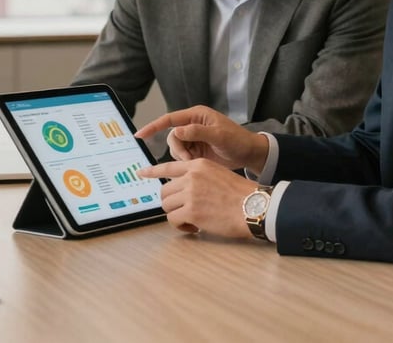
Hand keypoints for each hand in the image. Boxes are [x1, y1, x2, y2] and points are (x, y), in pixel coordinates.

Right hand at [135, 105, 268, 173]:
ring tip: (195, 162)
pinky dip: (185, 163)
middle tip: (189, 159)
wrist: (248, 154)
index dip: (154, 126)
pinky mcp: (196, 150)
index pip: (170, 119)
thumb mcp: (219, 135)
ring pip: (176, 148)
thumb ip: (198, 132)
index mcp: (197, 115)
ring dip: (182, 157)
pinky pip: (182, 157)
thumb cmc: (237, 140)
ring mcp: (194, 138)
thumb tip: (178, 131)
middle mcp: (193, 125)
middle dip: (178, 149)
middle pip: (172, 137)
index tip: (140, 135)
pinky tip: (196, 165)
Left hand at [139, 158, 254, 237]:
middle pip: (165, 190)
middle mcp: (191, 176)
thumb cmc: (240, 194)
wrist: (252, 206)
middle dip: (172, 202)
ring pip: (167, 205)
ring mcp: (190, 193)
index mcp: (198, 165)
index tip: (140, 172)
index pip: (168, 166)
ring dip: (176, 215)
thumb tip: (183, 189)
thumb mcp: (218, 173)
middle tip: (184, 211)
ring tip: (192, 220)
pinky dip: (181, 226)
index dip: (152, 171)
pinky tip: (194, 227)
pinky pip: (173, 219)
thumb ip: (199, 177)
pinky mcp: (191, 211)